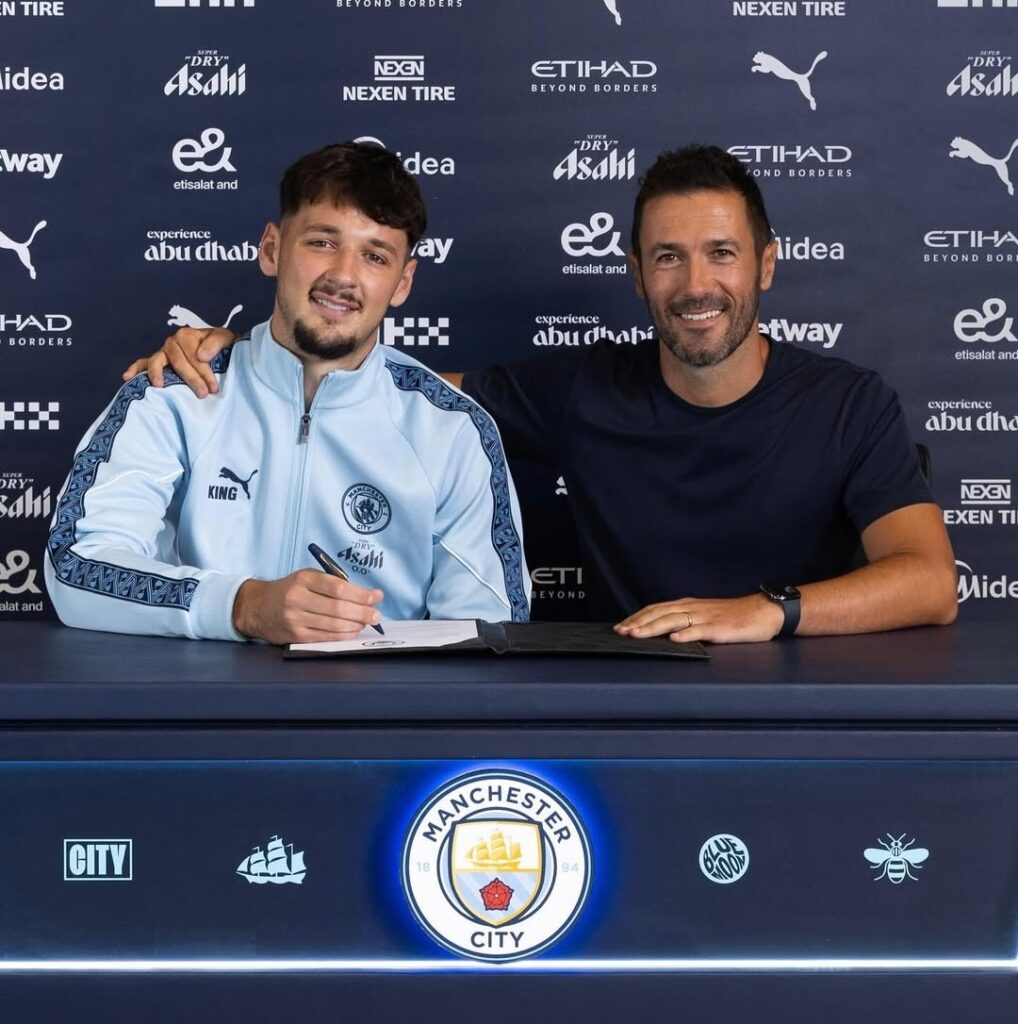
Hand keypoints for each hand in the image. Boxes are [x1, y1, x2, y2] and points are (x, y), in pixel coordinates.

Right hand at [121, 327, 237, 396]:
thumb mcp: (225, 339)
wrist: (221, 350)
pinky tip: (127, 377)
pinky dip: (135, 369)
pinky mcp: (158, 361)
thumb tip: (201, 355)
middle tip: (202, 394)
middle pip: (178, 361)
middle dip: (191, 378)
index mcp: (188, 335)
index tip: (213, 387)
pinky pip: (143, 363)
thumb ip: (216, 343)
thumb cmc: (222, 346)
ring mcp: (163, 352)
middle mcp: (173, 342)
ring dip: (157, 373)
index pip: (193, 355)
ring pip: (158, 362)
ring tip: (159, 385)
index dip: (204, 372)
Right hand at [232, 570, 383, 643]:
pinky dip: (343, 635)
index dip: (361, 594)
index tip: (376, 596)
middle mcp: (297, 598)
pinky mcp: (295, 636)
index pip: (338, 587)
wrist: (258, 607)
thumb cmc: (290, 590)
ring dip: (356, 625)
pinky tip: (353, 631)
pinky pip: (325, 637)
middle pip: (338, 608)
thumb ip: (334, 583)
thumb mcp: (307, 578)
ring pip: (333, 625)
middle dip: (362, 612)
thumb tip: (366, 595)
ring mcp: (295, 619)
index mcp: (303, 579)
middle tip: (376, 614)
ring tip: (366, 622)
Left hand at [614, 593, 784, 644]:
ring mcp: (705, 618)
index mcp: (687, 605)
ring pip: (674, 621)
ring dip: (652, 628)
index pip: (655, 609)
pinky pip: (700, 631)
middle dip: (638, 623)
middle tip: (620, 632)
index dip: (637, 617)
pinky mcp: (719, 628)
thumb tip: (662, 633)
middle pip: (659, 613)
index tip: (619, 626)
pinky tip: (674, 640)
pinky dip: (685, 635)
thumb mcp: (704, 616)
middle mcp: (693, 608)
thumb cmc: (733, 616)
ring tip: (636, 635)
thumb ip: (685, 621)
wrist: (763, 611)